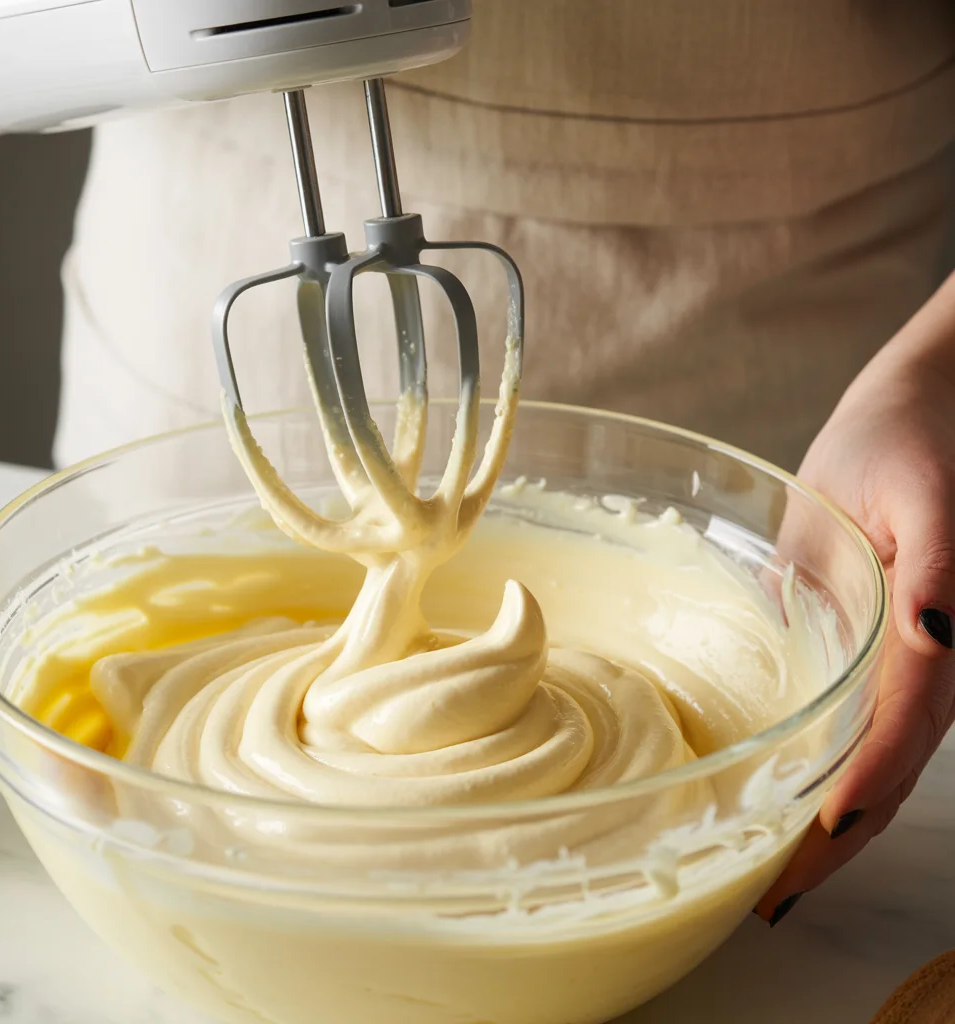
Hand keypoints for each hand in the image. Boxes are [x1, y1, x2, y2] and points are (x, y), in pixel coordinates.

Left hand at [755, 274, 954, 924]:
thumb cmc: (908, 439)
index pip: (897, 737)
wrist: (918, 409)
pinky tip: (786, 795)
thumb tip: (946, 637)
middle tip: (768, 894)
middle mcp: (933, 662)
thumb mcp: (917, 493)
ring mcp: (911, 661)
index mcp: (938, 634)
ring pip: (877, 761)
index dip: (855, 796)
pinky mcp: (880, 644)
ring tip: (769, 869)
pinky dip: (825, 772)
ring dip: (830, 820)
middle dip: (832, 837)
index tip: (804, 846)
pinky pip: (859, 723)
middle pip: (887, 772)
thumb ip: (939, 566)